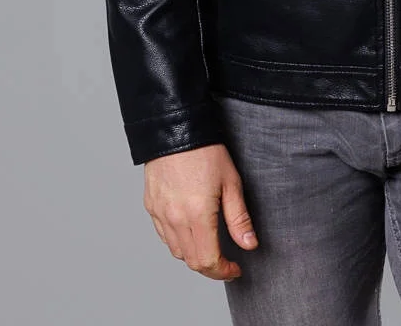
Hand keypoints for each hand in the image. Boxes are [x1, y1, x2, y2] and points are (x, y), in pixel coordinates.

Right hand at [143, 143, 258, 279]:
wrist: (175, 128)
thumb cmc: (206, 151)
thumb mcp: (231, 182)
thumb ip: (239, 218)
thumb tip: (249, 245)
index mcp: (197, 215)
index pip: (208, 261)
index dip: (223, 271)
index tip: (235, 269)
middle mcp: (174, 219)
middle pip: (191, 261)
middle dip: (211, 267)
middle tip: (226, 262)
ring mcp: (160, 213)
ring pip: (176, 251)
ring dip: (194, 255)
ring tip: (210, 245)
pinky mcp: (151, 206)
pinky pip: (164, 235)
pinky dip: (178, 241)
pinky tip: (190, 231)